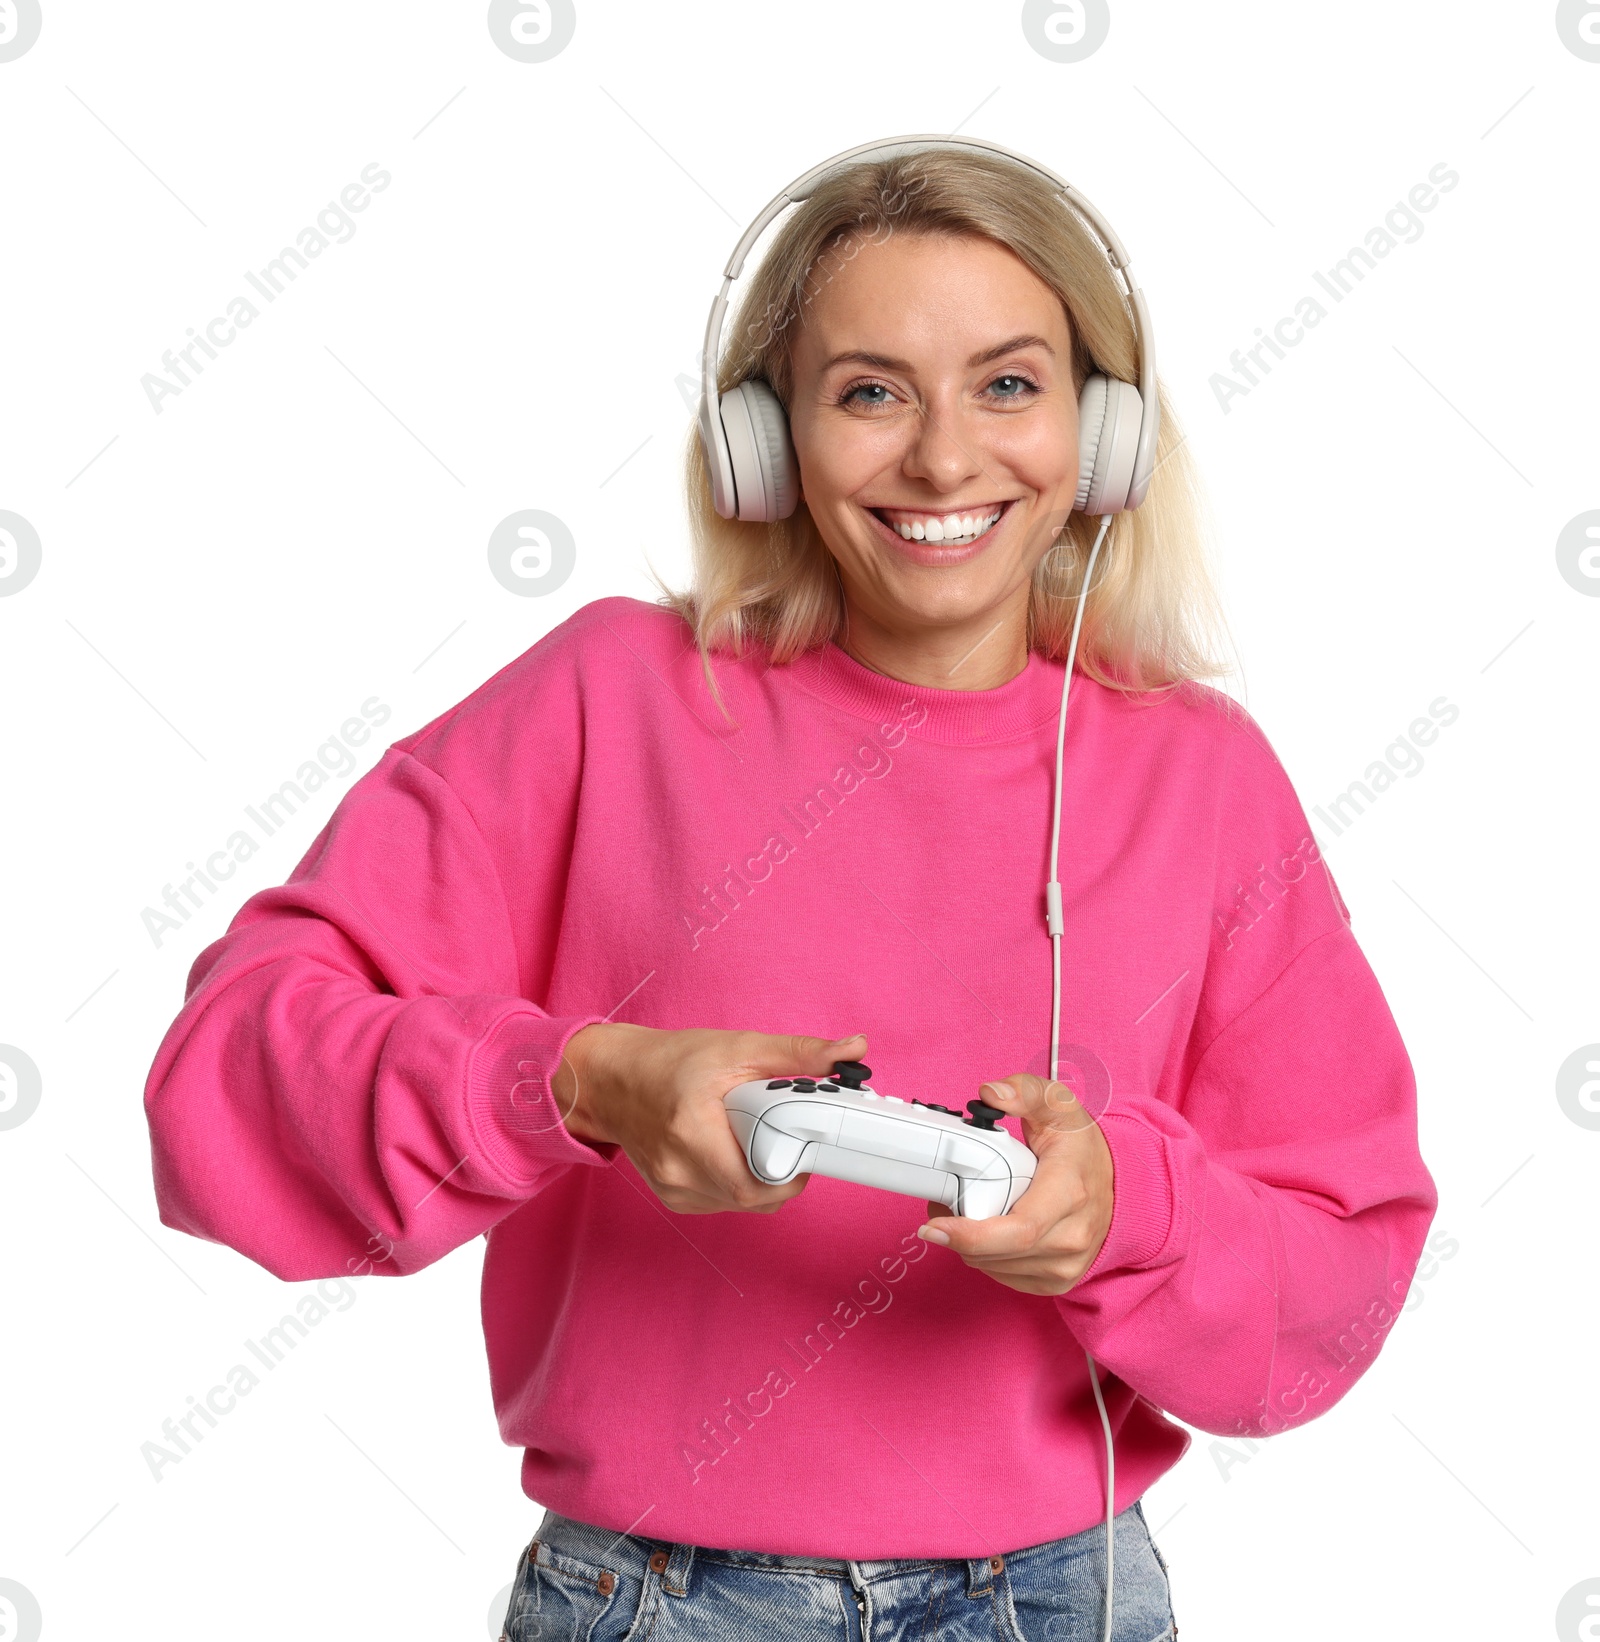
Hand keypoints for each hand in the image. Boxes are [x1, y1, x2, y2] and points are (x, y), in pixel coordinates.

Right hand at [555, 1023, 867, 1214]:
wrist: (613, 1080)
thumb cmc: (670, 1061)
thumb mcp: (737, 1048)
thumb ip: (798, 1053)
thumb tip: (852, 1051)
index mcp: (692, 1131)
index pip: (757, 1184)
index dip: (791, 1173)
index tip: (804, 1147)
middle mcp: (679, 1170)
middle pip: (755, 1198)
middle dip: (781, 1173)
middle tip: (786, 1139)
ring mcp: (673, 1189)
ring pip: (742, 1204)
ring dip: (762, 1180)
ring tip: (758, 1140)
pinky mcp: (673, 1197)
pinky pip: (723, 1202)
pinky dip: (738, 1182)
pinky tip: (734, 1152)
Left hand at [916, 1075, 1112, 1295]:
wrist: (1120, 1187)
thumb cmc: (1082, 1148)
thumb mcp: (1058, 1105)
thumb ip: (1024, 1091)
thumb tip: (991, 1093)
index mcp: (1070, 1193)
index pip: (1019, 1230)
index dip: (971, 1234)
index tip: (934, 1226)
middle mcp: (1071, 1237)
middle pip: (997, 1251)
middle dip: (957, 1233)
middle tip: (939, 1206)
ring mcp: (1065, 1265)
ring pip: (993, 1266)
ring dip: (966, 1245)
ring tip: (962, 1211)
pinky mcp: (1056, 1281)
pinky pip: (1003, 1276)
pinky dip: (984, 1257)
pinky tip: (984, 1230)